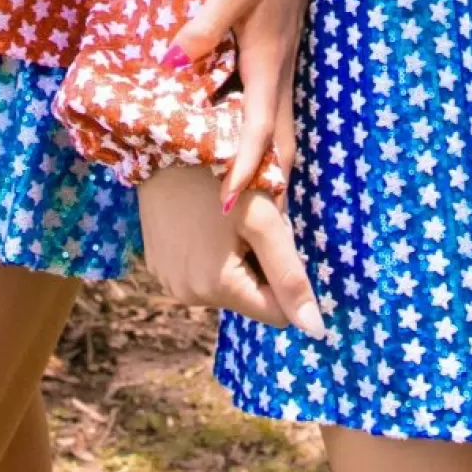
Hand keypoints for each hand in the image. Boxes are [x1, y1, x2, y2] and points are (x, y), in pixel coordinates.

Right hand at [139, 163, 326, 337]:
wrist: (164, 141)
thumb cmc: (220, 174)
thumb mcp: (263, 219)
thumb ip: (290, 275)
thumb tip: (315, 330)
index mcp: (217, 289)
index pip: (276, 312)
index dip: (286, 278)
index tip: (277, 240)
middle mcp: (188, 296)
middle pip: (249, 297)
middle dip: (259, 266)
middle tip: (251, 222)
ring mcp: (168, 281)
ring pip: (226, 285)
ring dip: (235, 260)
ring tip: (227, 218)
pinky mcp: (156, 265)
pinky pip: (199, 272)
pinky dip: (211, 253)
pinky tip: (205, 219)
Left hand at [164, 0, 326, 215]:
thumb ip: (203, 26)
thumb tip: (172, 66)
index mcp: (269, 64)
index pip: (257, 132)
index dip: (243, 172)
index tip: (225, 209)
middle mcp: (279, 72)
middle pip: (277, 141)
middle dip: (266, 182)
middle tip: (248, 221)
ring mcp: (281, 62)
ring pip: (276, 125)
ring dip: (265, 159)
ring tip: (246, 194)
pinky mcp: (276, 51)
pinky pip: (270, 105)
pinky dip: (260, 131)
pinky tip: (240, 134)